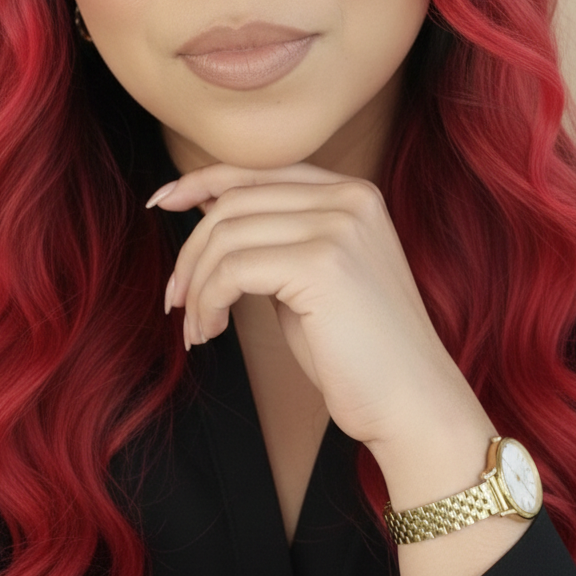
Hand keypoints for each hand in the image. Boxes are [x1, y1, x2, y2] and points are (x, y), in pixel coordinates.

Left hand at [149, 161, 484, 451]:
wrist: (414, 405)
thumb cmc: (358, 353)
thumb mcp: (311, 277)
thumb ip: (273, 237)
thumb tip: (208, 207)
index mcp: (352, 193)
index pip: (258, 169)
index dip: (201, 180)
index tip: (161, 201)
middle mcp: (349, 198)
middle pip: (234, 201)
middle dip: (191, 251)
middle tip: (175, 299)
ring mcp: (339, 226)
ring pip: (226, 235)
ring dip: (197, 286)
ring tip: (197, 327)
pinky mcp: (322, 263)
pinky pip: (232, 271)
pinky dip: (207, 303)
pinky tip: (210, 333)